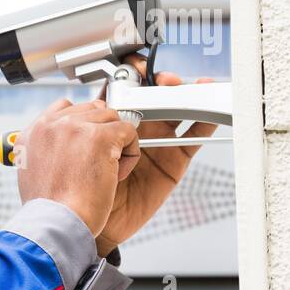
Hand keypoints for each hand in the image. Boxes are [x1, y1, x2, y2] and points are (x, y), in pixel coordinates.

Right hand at [16, 95, 139, 237]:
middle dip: (101, 134)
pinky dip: (130, 155)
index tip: (86, 149)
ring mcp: (75, 127)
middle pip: (92, 110)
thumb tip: (65, 143)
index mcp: (33, 131)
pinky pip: (128, 131)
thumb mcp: (32, 172)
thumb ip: (45, 149)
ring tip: (104, 172)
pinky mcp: (100, 136)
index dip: (82, 127)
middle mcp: (51, 124)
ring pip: (112, 119)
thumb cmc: (48, 209)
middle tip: (96, 164)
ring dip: (115, 144)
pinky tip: (115, 174)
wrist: (56, 223)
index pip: (65, 107)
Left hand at [92, 55, 217, 254]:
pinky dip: (205, 123)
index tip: (135, 66)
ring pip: (176, 112)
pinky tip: (213, 110)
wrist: (84, 223)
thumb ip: (88, 126)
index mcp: (107, 124)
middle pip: (153, 97)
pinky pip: (192, 139)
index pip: (124, 91)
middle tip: (161, 80)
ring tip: (190, 86)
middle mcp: (132, 131)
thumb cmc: (76, 189)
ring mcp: (154, 145)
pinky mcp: (172, 162)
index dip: (132, 76)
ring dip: (186, 96)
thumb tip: (92, 99)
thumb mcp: (76, 149)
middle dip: (160, 82)